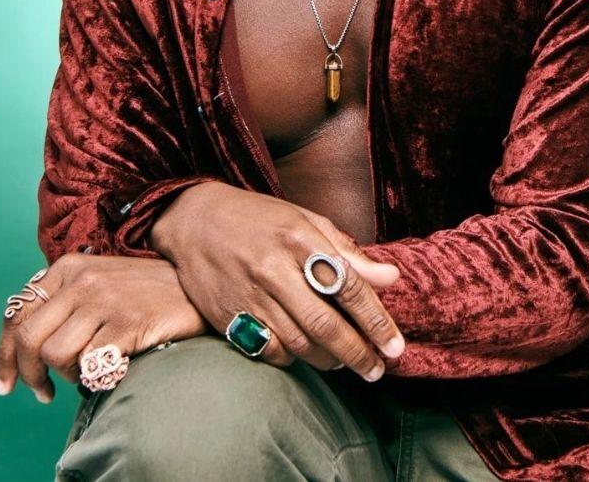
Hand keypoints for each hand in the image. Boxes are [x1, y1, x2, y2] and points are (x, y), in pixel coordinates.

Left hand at [0, 253, 207, 403]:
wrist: (192, 286)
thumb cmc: (142, 291)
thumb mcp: (97, 281)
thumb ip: (63, 301)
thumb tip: (23, 345)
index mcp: (68, 267)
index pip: (17, 314)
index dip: (4, 355)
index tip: (7, 384)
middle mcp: (81, 280)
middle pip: (28, 338)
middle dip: (28, 375)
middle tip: (42, 394)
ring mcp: (104, 300)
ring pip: (54, 354)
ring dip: (65, 376)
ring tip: (83, 375)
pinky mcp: (126, 322)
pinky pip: (88, 363)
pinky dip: (91, 376)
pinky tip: (105, 371)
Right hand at [150, 180, 405, 381]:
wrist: (194, 220)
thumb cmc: (259, 218)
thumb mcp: (305, 220)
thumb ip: (347, 252)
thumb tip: (390, 278)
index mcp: (299, 238)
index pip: (347, 286)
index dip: (376, 321)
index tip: (395, 346)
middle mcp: (273, 268)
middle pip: (324, 324)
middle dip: (358, 352)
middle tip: (378, 369)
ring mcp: (249, 295)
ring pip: (298, 343)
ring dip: (329, 360)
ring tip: (347, 363)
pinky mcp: (227, 316)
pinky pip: (269, 351)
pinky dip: (292, 358)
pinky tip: (304, 353)